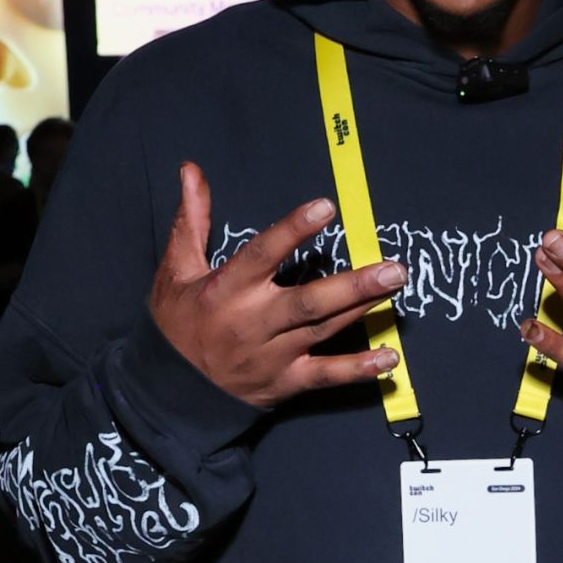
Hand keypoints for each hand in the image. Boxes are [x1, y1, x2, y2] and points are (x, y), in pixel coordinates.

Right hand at [150, 162, 407, 409]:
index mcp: (226, 290)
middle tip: (393, 268)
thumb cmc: (176, 323)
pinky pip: (325, 376)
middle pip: (308, 302)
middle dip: (352, 285)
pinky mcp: (285, 382)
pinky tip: (389, 359)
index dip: (293, 230)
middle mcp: (252, 322)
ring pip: (323, 329)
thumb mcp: (176, 270)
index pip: (263, 255)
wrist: (167, 393)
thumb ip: (192, 219)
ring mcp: (272, 355)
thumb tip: (192, 169)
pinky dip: (357, 369)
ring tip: (395, 285)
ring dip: (362, 309)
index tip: (326, 206)